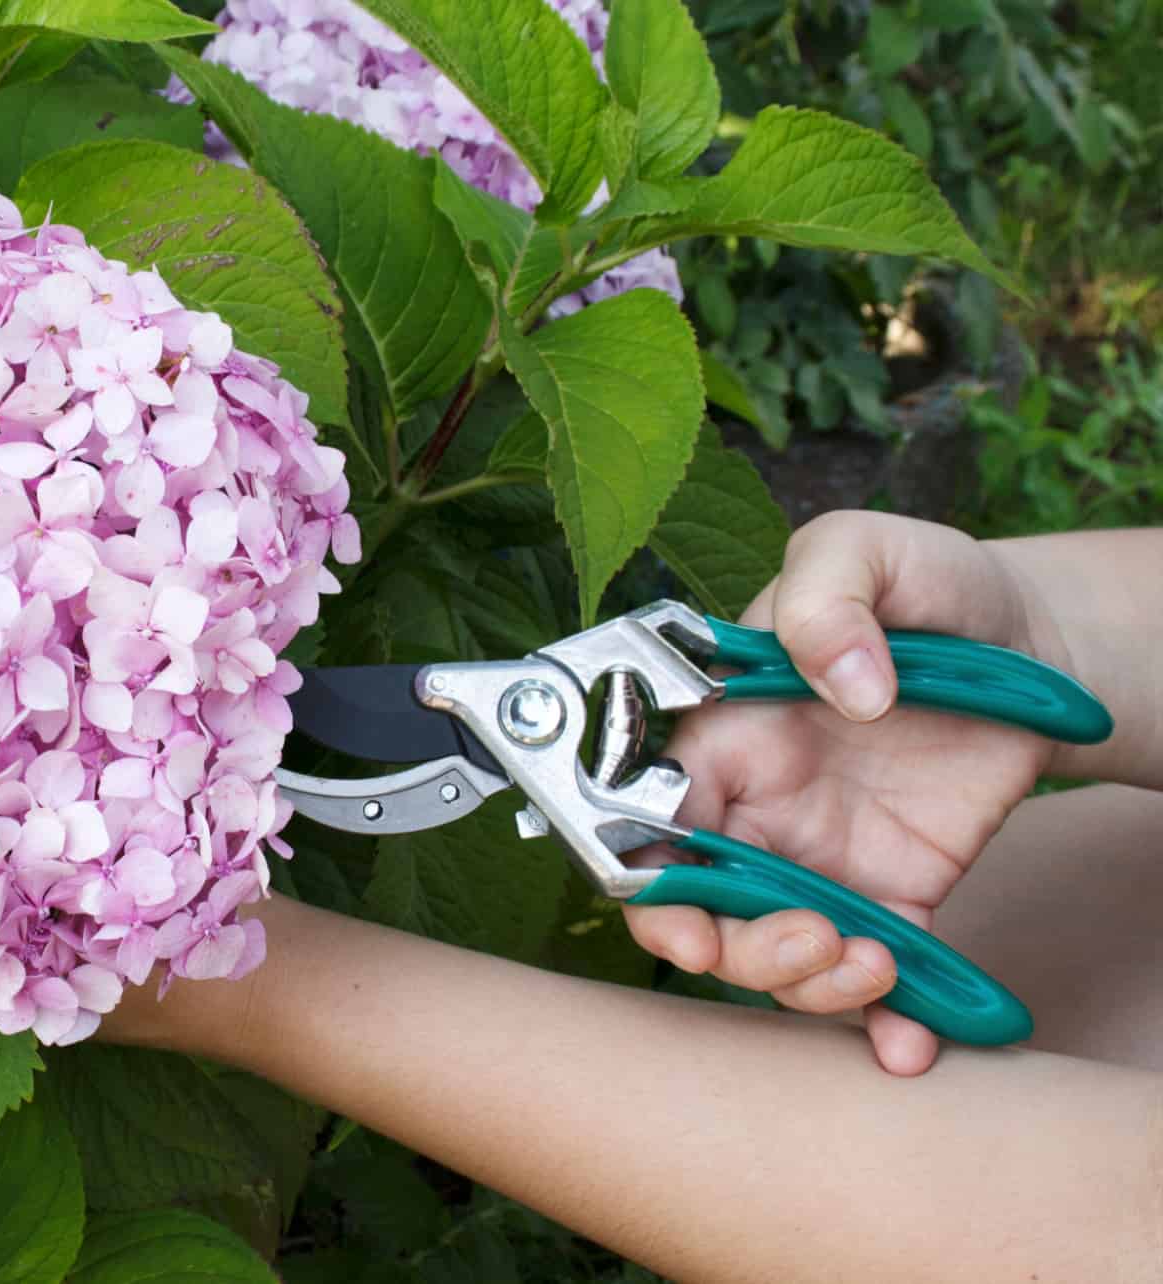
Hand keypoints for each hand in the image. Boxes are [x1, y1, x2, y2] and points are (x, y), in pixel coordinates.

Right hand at [624, 511, 1068, 1074]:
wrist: (1035, 637)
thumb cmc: (929, 585)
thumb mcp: (868, 549)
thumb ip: (829, 595)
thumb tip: (842, 682)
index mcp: (723, 731)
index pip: (645, 814)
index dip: (647, 875)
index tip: (685, 913)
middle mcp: (754, 806)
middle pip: (694, 906)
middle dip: (731, 946)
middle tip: (807, 941)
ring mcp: (818, 858)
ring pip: (769, 953)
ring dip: (805, 985)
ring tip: (874, 965)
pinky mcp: (893, 895)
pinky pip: (873, 976)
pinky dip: (883, 1023)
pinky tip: (908, 1042)